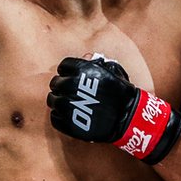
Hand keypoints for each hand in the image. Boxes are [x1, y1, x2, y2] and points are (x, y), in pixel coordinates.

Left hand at [47, 54, 180, 163]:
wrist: (127, 117)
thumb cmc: (121, 92)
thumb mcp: (112, 71)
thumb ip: (96, 63)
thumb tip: (85, 57)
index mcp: (81, 70)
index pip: (64, 66)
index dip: (68, 71)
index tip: (73, 76)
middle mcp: (71, 86)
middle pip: (55, 83)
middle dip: (62, 86)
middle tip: (71, 92)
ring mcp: (67, 106)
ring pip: (52, 100)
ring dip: (59, 101)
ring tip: (70, 105)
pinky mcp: (67, 123)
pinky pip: (54, 117)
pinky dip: (60, 116)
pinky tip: (71, 116)